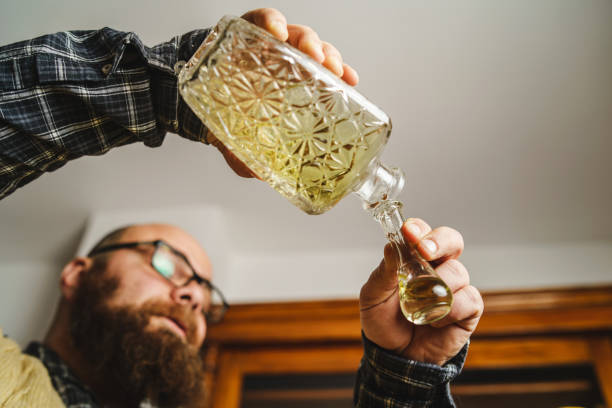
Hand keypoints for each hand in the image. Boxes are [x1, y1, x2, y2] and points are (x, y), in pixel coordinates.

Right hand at [208, 7, 358, 177]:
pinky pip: (262, 20)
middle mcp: (286, 64)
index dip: (341, 75)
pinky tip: (277, 31)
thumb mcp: (240, 143)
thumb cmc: (227, 116)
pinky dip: (271, 22)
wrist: (193, 92)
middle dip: (328, 57)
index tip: (351, 81)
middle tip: (331, 69)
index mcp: (293, 86)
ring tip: (310, 52)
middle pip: (316, 53)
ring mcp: (268, 45)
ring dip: (308, 41)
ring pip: (297, 34)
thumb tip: (260, 177)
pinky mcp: (247, 30)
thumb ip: (252, 161)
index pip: (324, 76)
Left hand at [359, 218, 483, 365]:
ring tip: (419, 307)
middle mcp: (437, 267)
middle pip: (451, 240)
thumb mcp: (373, 297)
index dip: (419, 229)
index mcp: (413, 259)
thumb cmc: (383, 322)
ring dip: (438, 287)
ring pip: (457, 272)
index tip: (408, 232)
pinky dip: (451, 310)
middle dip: (440, 241)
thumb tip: (391, 247)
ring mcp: (454, 287)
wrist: (394, 357)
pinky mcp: (468, 310)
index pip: (422, 233)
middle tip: (425, 252)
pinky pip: (469, 299)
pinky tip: (436, 321)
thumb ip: (383, 273)